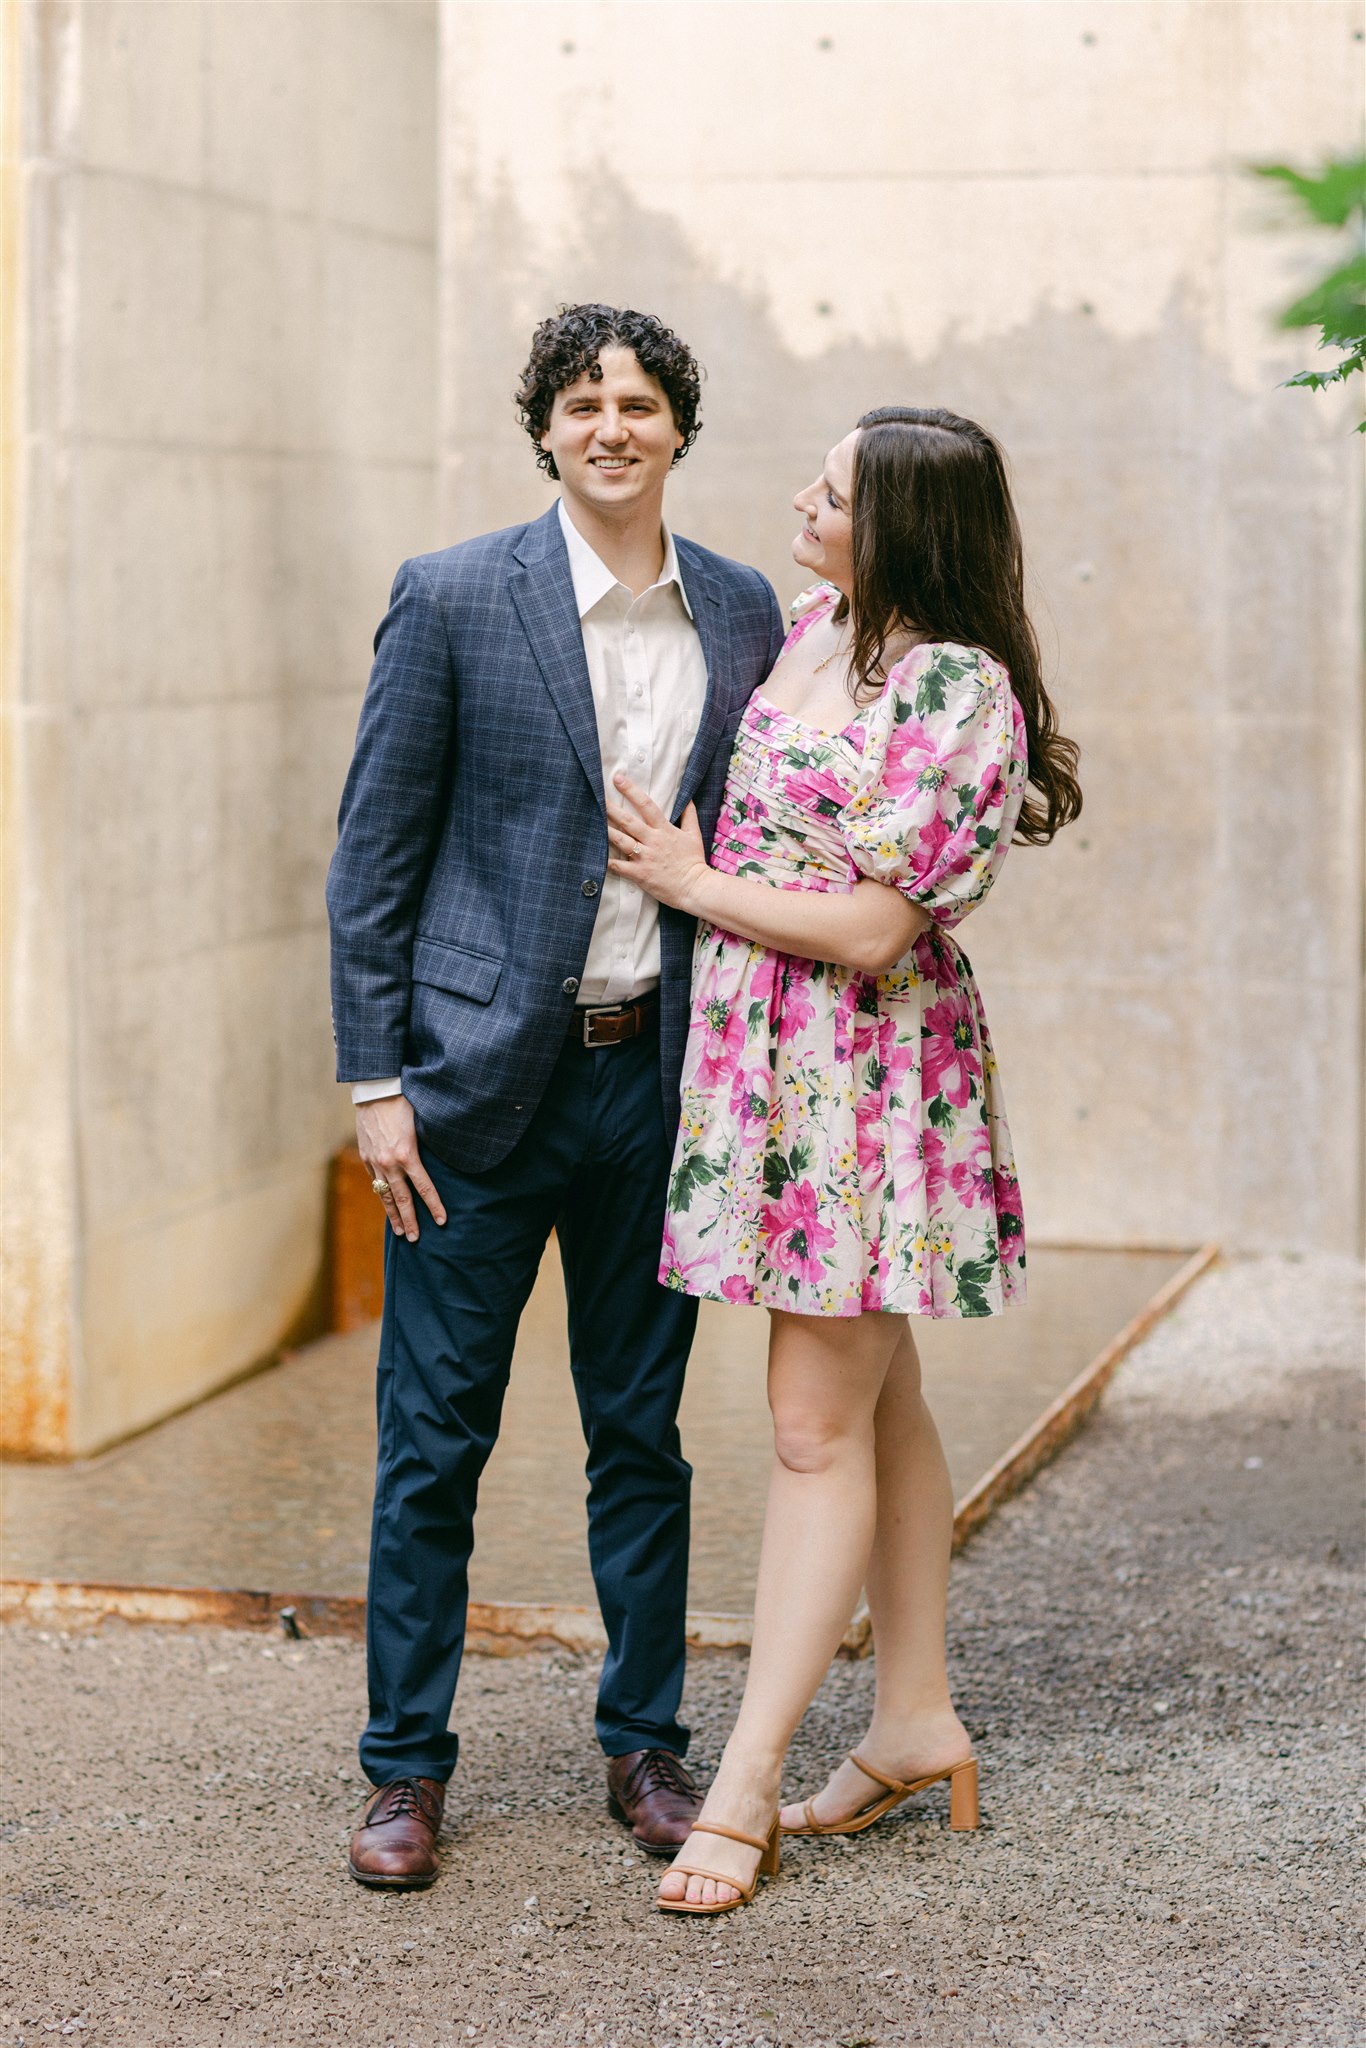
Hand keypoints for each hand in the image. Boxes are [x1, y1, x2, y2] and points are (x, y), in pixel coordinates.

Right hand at [356, 1093, 445, 1241]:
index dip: (434, 1206)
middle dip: (410, 1221)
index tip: (442, 1221)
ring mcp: (375, 1162)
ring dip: (393, 1215)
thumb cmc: (404, 1103)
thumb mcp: (421, 1124)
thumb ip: (428, 1147)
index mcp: (407, 1155)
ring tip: (400, 1231)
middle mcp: (389, 1163)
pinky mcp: (366, 1157)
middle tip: (416, 1239)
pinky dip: (382, 1195)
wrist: (375, 1091)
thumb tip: (442, 1161)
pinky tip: (387, 1205)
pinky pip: (375, 1182)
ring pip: (385, 1195)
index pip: (424, 1188)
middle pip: (402, 1199)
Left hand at [606, 774, 709, 913]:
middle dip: (611, 807)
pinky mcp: (640, 874)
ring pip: (621, 840)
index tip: (618, 779)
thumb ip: (689, 816)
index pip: (646, 805)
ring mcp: (645, 857)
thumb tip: (688, 798)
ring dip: (605, 830)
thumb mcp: (694, 835)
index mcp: (664, 830)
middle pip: (628, 821)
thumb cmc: (694, 862)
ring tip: (591, 821)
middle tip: (597, 796)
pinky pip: (619, 866)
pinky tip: (594, 855)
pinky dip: (607, 861)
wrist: (696, 888)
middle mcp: (653, 841)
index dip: (631, 790)